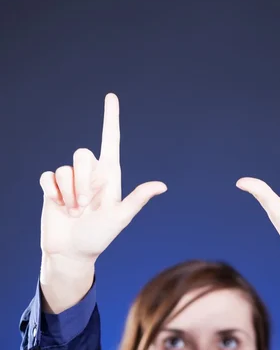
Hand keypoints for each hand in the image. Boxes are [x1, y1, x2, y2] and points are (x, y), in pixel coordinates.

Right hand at [39, 93, 166, 262]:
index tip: (111, 97)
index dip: (110, 119)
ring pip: (65, 168)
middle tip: (85, 206)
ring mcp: (70, 180)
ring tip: (74, 212)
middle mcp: (90, 174)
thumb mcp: (120, 218)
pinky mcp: (52, 186)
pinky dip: (53, 193)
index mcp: (109, 176)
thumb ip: (137, 199)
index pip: (110, 141)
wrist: (72, 252)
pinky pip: (48, 176)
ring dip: (69, 193)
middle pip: (82, 154)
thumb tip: (162, 186)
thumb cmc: (99, 237)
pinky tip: (58, 206)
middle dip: (82, 182)